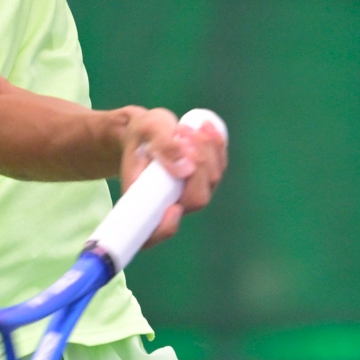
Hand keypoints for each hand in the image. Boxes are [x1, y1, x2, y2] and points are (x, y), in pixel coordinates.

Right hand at [115, 108, 228, 247]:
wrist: (146, 131)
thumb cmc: (140, 134)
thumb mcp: (146, 130)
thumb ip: (163, 145)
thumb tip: (186, 169)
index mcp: (144, 201)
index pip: (155, 231)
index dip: (166, 227)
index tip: (173, 208)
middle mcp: (171, 202)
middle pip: (196, 198)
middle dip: (197, 165)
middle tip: (182, 135)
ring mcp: (191, 192)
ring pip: (212, 178)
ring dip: (206, 150)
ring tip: (186, 127)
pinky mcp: (205, 178)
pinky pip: (219, 165)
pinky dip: (215, 145)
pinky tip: (205, 127)